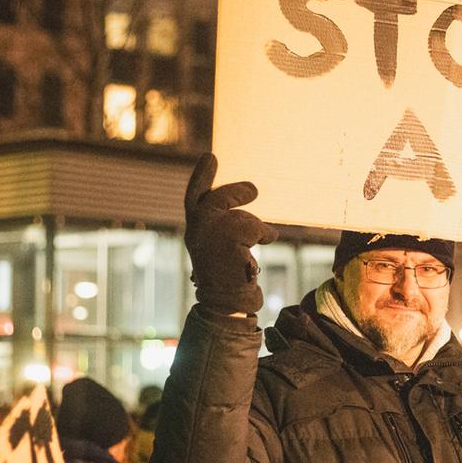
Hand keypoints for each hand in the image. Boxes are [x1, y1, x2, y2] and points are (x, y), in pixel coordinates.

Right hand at [184, 154, 277, 314]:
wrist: (226, 306)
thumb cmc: (229, 282)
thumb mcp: (224, 250)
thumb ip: (229, 229)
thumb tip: (248, 215)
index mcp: (196, 232)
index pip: (195, 197)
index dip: (202, 176)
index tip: (210, 155)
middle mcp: (197, 231)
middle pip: (218, 200)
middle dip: (237, 192)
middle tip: (255, 190)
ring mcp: (211, 236)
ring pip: (242, 218)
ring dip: (257, 228)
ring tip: (265, 240)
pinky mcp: (228, 241)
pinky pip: (255, 229)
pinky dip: (265, 235)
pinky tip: (267, 244)